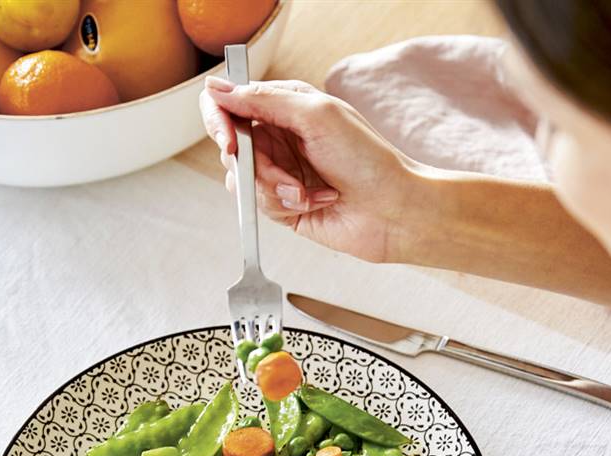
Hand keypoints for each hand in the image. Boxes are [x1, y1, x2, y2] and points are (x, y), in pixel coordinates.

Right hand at [199, 77, 420, 263]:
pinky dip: (285, 205)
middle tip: (286, 177)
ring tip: (307, 193)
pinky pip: (260, 205)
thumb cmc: (368, 159)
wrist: (393, 211)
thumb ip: (264, 100)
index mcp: (286, 107)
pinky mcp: (286, 206)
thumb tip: (217, 89)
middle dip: (257, 167)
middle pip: (233, 147)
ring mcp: (282, 173)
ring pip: (243, 180)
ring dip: (275, 189)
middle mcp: (281, 138)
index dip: (220, 120)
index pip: (230, 103)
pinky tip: (314, 203)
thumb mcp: (316, 115)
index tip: (231, 142)